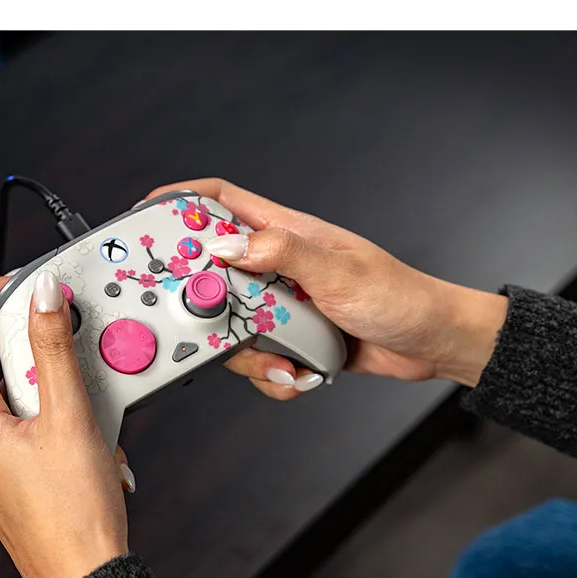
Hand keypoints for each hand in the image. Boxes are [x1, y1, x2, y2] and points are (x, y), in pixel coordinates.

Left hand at [0, 271, 131, 577]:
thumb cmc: (75, 512)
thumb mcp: (70, 418)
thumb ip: (55, 350)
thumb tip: (44, 298)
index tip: (16, 280)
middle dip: (42, 356)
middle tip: (76, 353)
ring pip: (18, 403)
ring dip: (58, 395)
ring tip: (94, 418)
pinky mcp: (9, 483)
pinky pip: (28, 433)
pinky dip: (59, 424)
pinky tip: (92, 444)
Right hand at [145, 178, 507, 396]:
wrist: (430, 345)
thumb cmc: (399, 297)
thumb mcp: (338, 272)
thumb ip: (280, 254)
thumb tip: (224, 245)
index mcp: (286, 234)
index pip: (222, 202)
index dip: (182, 201)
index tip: (146, 214)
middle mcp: (277, 267)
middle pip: (212, 273)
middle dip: (205, 304)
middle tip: (208, 323)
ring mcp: (280, 305)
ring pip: (230, 326)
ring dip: (248, 355)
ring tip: (282, 363)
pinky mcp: (289, 339)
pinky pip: (257, 359)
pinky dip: (272, 376)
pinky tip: (298, 375)